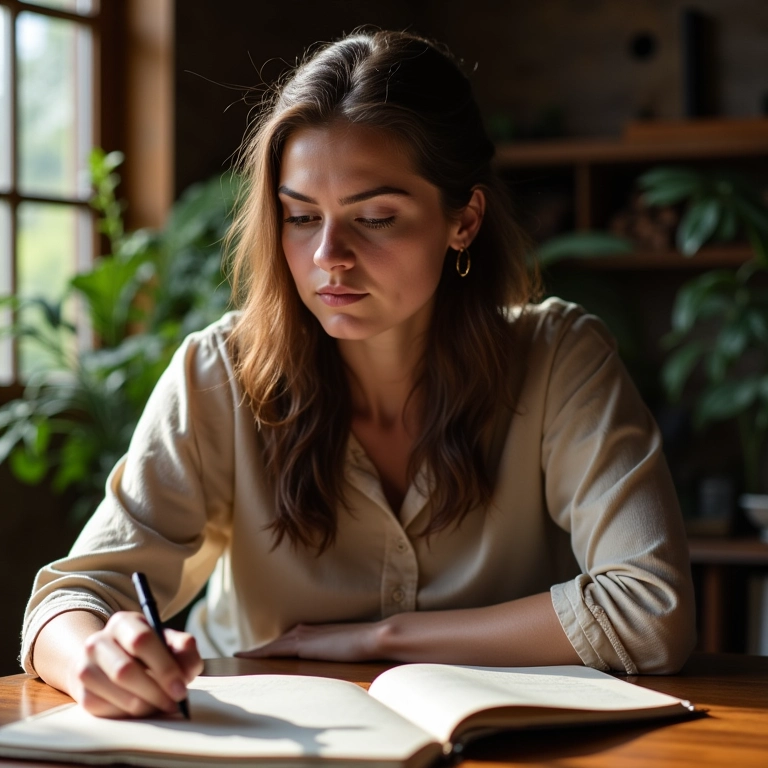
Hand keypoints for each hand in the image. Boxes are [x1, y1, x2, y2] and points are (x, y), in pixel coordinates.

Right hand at [69, 611, 203, 717]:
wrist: (110, 662)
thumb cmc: (148, 652)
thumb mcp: (168, 642)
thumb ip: (184, 649)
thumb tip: (188, 666)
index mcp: (122, 622)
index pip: (141, 641)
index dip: (163, 667)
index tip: (181, 688)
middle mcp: (97, 642)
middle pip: (125, 670)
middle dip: (155, 691)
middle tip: (174, 703)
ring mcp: (85, 668)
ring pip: (115, 692)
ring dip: (144, 705)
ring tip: (162, 706)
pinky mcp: (82, 694)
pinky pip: (107, 710)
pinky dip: (129, 714)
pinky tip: (143, 708)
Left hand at [235, 621, 386, 661]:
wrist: (372, 637)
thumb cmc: (365, 644)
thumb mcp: (346, 648)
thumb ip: (335, 650)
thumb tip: (335, 657)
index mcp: (315, 631)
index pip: (288, 640)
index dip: (273, 646)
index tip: (259, 651)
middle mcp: (305, 629)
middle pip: (277, 642)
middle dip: (260, 649)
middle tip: (240, 655)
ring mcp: (302, 635)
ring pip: (272, 645)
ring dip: (256, 652)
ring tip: (238, 657)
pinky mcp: (301, 644)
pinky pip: (273, 650)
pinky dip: (258, 653)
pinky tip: (245, 657)